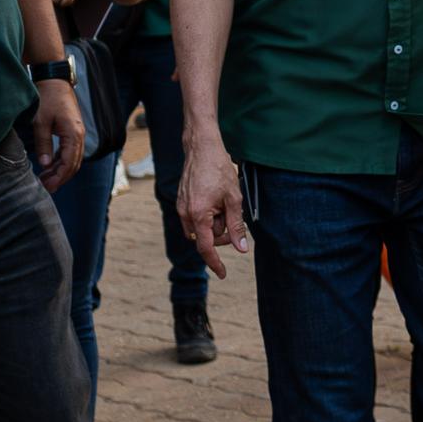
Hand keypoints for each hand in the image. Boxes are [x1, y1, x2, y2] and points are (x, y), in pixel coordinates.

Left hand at [31, 74, 85, 189]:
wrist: (55, 81)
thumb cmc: (47, 99)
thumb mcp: (41, 122)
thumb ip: (43, 144)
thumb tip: (45, 164)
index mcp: (73, 134)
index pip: (69, 162)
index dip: (59, 176)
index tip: (48, 186)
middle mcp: (79, 135)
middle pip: (74, 163)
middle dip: (61, 177)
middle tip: (46, 188)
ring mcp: (77, 133)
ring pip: (73, 158)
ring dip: (61, 170)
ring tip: (46, 179)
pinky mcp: (73, 131)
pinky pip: (70, 151)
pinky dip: (61, 161)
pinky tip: (50, 166)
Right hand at [178, 131, 248, 276]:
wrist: (201, 148)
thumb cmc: (219, 170)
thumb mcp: (234, 199)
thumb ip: (236, 226)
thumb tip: (241, 248)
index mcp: (198, 215)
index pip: (206, 248)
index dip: (215, 263)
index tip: (223, 274)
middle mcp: (185, 214)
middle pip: (206, 238)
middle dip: (221, 232)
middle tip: (231, 211)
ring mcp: (181, 208)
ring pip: (201, 229)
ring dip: (214, 223)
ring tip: (222, 201)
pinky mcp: (181, 202)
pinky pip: (195, 218)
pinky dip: (207, 216)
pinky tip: (214, 198)